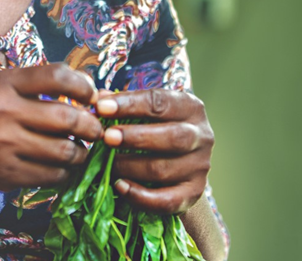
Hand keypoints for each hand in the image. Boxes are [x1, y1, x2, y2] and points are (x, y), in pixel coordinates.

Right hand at [0, 63, 102, 194]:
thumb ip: (35, 83)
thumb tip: (86, 84)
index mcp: (4, 84)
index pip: (57, 76)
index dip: (84, 86)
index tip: (92, 96)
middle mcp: (4, 112)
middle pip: (67, 118)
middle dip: (91, 126)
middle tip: (97, 130)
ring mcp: (5, 145)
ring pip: (64, 150)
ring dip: (81, 152)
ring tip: (82, 150)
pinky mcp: (5, 173)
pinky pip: (50, 175)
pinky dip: (64, 172)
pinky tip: (64, 167)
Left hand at [96, 89, 213, 214]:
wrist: (182, 164)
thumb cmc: (159, 129)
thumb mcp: (148, 113)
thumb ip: (126, 105)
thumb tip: (99, 100)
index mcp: (191, 108)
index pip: (161, 103)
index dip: (130, 104)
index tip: (101, 107)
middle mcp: (202, 136)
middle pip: (172, 136)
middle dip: (135, 137)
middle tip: (107, 137)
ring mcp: (200, 166)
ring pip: (164, 169)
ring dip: (131, 166)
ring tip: (107, 164)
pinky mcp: (194, 193)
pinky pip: (166, 200)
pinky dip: (140, 196)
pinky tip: (120, 186)